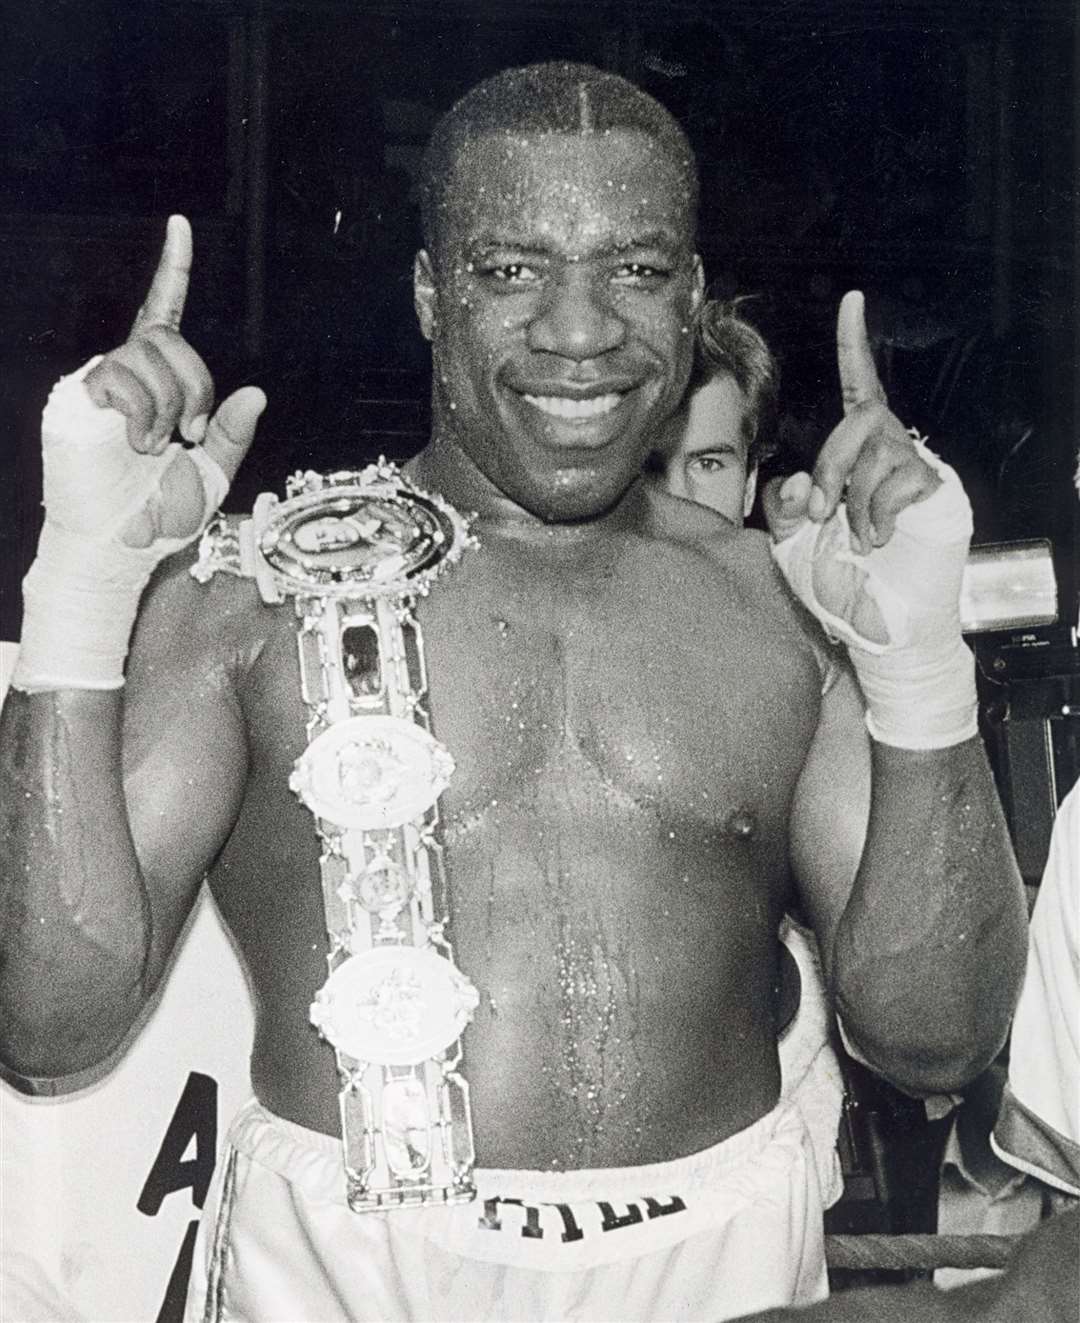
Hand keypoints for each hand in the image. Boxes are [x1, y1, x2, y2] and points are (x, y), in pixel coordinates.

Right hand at [79, 215, 264, 547]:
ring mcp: (102, 384)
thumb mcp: (215, 473)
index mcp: (161, 384)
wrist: (122, 547)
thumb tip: (256, 393)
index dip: (173, 270)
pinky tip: (134, 444)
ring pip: (149, 355)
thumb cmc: (160, 514)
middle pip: (171, 340)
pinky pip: (120, 376)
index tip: (180, 226)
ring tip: (154, 447)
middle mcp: (128, 374)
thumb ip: (234, 434)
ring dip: (168, 406)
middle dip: (195, 387)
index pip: (166, 315)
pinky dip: (142, 413)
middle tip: (189, 435)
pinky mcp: (79, 398)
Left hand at [762, 292, 952, 646]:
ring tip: (855, 536)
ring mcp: (913, 469)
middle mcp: (886, 450)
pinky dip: (876, 514)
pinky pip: (899, 479)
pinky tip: (877, 542)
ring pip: (877, 448)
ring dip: (853, 497)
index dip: (854, 344)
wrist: (873, 624)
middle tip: (820, 513)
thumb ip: (783, 503)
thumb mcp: (789, 541)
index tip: (852, 301)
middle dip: (832, 463)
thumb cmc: (835, 581)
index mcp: (853, 453)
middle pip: (859, 418)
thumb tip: (800, 477)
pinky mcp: (935, 491)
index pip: (856, 387)